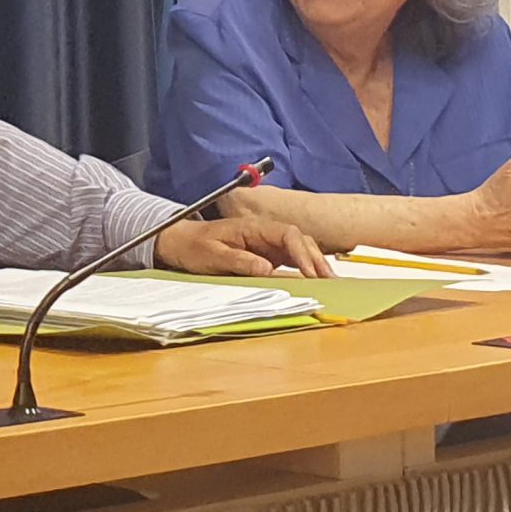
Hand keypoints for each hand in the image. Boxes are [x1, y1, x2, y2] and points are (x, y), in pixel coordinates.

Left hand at [155, 215, 331, 278]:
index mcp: (252, 227)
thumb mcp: (212, 255)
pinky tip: (314, 282)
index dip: (301, 252)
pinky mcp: (266, 255)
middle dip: (316, 259)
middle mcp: (263, 233)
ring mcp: (266, 244)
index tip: (309, 272)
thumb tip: (268, 269)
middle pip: (299, 240)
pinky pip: (290, 260)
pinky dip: (304, 270)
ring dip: (314, 264)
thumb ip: (240, 261)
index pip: (286, 233)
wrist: (180, 242)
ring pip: (299, 249)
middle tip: (330, 281)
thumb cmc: (194, 246)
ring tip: (329, 284)